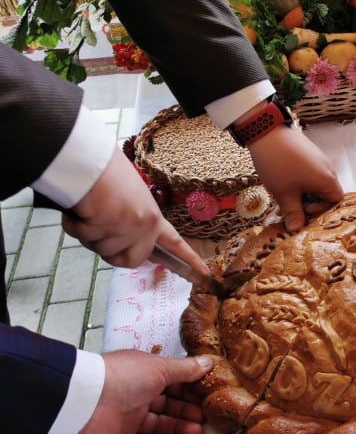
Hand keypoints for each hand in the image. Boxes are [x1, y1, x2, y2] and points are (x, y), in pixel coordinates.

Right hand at [63, 148, 210, 275]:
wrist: (93, 162)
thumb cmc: (107, 176)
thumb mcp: (131, 200)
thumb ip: (133, 222)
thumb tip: (121, 244)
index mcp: (153, 216)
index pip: (174, 242)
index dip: (188, 258)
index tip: (204, 271)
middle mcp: (145, 225)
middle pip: (130, 261)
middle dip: (111, 252)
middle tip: (101, 229)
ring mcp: (127, 228)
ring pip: (101, 251)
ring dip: (89, 233)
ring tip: (91, 209)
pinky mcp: (106, 227)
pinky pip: (82, 237)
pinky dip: (75, 225)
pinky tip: (81, 208)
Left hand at [73, 351, 213, 433]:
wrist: (87, 401)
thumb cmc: (126, 377)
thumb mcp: (160, 368)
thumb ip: (185, 369)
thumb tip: (209, 362)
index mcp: (145, 376)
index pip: (172, 384)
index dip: (189, 392)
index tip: (208, 398)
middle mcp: (137, 398)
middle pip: (167, 408)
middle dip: (186, 413)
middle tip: (206, 420)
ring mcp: (128, 421)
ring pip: (157, 428)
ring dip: (177, 431)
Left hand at [249, 124, 343, 231]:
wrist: (266, 132)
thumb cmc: (279, 164)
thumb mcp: (284, 193)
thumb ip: (293, 213)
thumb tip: (296, 229)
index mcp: (327, 179)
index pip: (336, 201)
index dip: (322, 211)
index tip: (304, 212)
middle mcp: (326, 169)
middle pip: (324, 194)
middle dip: (307, 206)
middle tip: (289, 211)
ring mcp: (317, 161)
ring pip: (313, 186)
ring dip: (299, 196)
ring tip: (280, 203)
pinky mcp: (307, 155)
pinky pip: (307, 176)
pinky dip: (297, 185)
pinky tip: (280, 189)